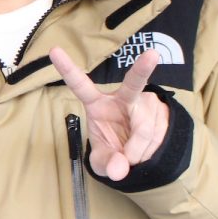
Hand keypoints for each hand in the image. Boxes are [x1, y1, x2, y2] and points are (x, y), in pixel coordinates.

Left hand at [49, 46, 168, 180]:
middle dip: (143, 68)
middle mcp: (123, 97)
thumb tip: (120, 169)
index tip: (53, 50)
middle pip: (134, 83)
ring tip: (132, 157)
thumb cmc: (114, 151)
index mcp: (97, 103)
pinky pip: (158, 136)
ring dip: (138, 151)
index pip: (80, 85)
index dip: (67, 69)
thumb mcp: (104, 161)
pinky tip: (146, 151)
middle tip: (152, 55)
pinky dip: (150, 151)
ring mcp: (146, 102)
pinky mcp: (164, 111)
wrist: (140, 157)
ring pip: (145, 128)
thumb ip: (107, 164)